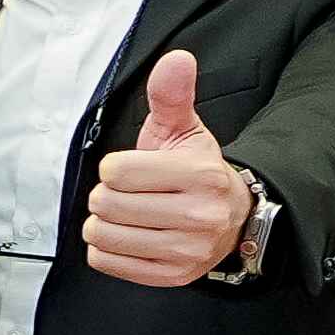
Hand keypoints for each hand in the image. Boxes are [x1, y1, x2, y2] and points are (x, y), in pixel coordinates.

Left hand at [79, 51, 252, 288]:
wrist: (231, 218)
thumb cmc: (197, 172)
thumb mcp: (185, 130)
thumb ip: (172, 95)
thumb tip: (176, 59)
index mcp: (201, 176)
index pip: (115, 172)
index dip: (116, 167)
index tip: (133, 169)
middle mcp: (199, 217)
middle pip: (106, 204)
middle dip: (107, 195)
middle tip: (131, 194)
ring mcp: (187, 251)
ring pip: (103, 234)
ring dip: (104, 222)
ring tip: (129, 214)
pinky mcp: (171, 275)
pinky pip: (107, 262)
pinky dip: (107, 248)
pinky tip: (129, 236)